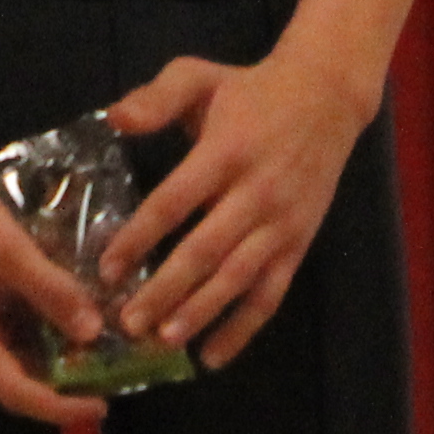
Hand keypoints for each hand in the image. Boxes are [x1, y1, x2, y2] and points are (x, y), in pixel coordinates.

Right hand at [0, 159, 107, 424]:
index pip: (15, 391)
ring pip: (10, 354)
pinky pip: (0, 333)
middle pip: (15, 376)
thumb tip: (92, 333)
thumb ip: (47, 288)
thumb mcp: (3, 245)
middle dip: (62, 372)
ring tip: (93, 324)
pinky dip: (32, 325)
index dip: (59, 406)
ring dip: (50, 345)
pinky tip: (59, 301)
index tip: (102, 407)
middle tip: (110, 355)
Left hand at [95, 50, 365, 366]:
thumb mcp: (199, 77)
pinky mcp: (298, 244)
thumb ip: (156, 98)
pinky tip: (213, 356)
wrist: (326, 96)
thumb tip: (115, 119)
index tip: (107, 269)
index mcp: (225, 152)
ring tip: (164, 340)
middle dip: (165, 290)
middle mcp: (255, 193)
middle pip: (205, 251)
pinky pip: (270, 294)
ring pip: (238, 279)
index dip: (139, 237)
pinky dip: (244, 329)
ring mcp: (281, 224)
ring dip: (201, 314)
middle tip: (127, 323)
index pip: (174, 201)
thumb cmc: (249, 90)